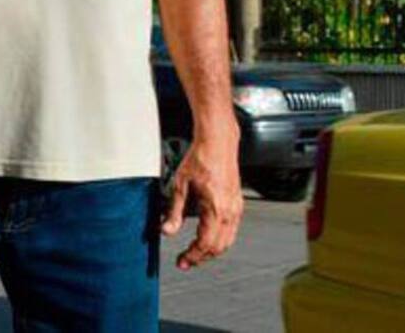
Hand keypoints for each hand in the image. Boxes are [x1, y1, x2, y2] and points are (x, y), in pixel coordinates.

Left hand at [161, 130, 242, 269]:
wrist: (217, 142)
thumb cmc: (200, 158)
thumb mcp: (180, 185)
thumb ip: (174, 211)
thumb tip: (166, 231)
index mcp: (215, 208)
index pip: (205, 243)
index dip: (193, 256)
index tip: (182, 261)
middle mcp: (230, 211)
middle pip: (218, 247)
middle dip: (202, 257)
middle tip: (186, 261)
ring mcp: (236, 208)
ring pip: (227, 240)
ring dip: (211, 250)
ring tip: (195, 252)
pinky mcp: (237, 203)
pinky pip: (232, 229)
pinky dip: (220, 239)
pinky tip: (208, 236)